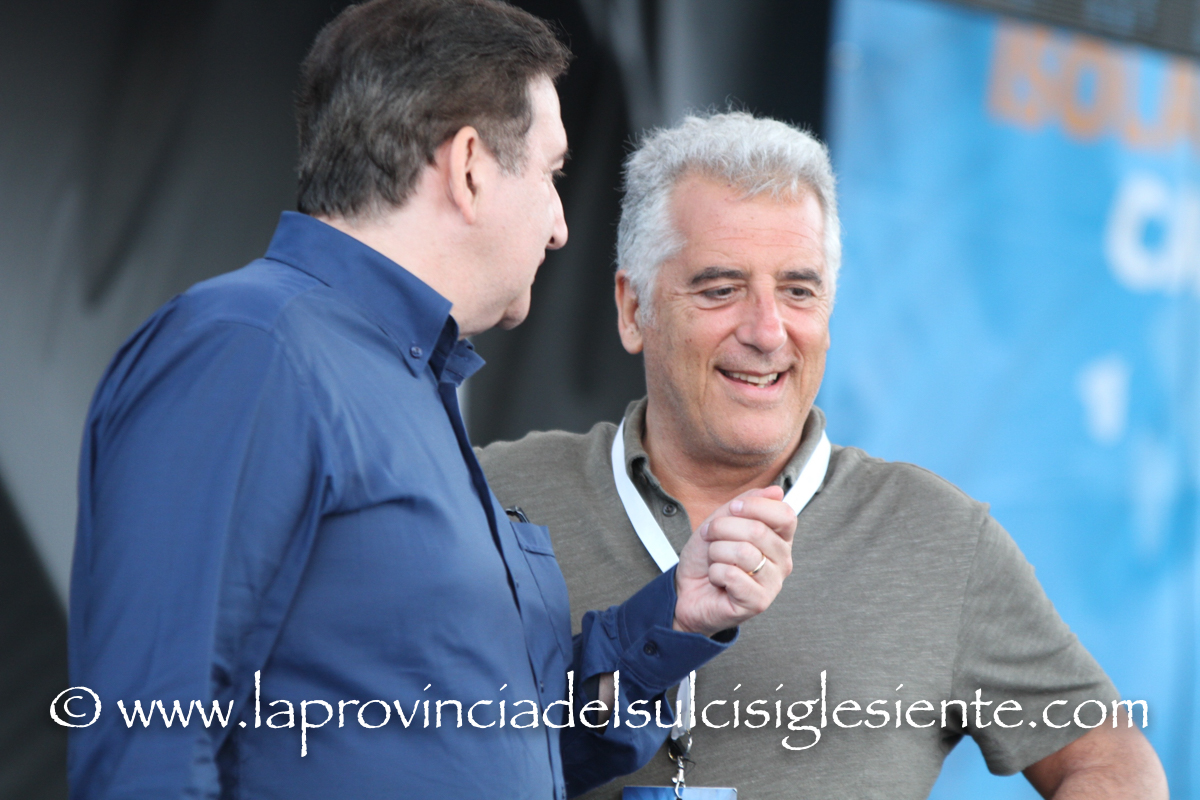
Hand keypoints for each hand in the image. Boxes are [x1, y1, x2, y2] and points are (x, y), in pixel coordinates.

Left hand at [673, 486, 795, 636]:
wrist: (687, 590)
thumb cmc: (707, 558)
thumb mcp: (721, 521)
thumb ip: (746, 504)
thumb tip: (776, 491)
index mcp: (779, 539)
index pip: (785, 515)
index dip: (755, 506)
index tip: (732, 508)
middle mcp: (782, 562)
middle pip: (759, 531)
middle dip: (723, 528)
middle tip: (710, 537)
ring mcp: (772, 584)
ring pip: (744, 553)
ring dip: (717, 552)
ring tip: (714, 560)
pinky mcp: (757, 603)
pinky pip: (732, 575)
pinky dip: (715, 573)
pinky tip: (717, 580)